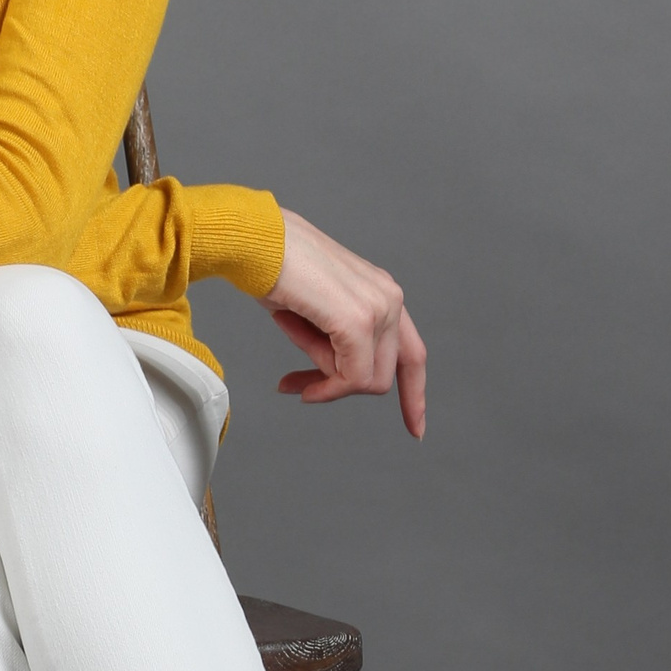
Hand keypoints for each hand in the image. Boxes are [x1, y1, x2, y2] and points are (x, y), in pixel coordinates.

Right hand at [263, 211, 426, 439]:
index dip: (414, 395)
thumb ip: (337, 342)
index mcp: (383, 293)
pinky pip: (351, 377)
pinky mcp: (357, 320)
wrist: (255, 242)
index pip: (412, 354)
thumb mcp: (316, 314)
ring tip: (289, 353)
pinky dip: (324, 386)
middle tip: (297, 386)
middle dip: (339, 387)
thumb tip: (334, 377)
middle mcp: (390, 298)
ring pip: (367, 381)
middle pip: (383, 375)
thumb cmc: (274, 270)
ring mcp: (378, 308)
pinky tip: (296, 381)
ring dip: (325, 379)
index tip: (415, 428)